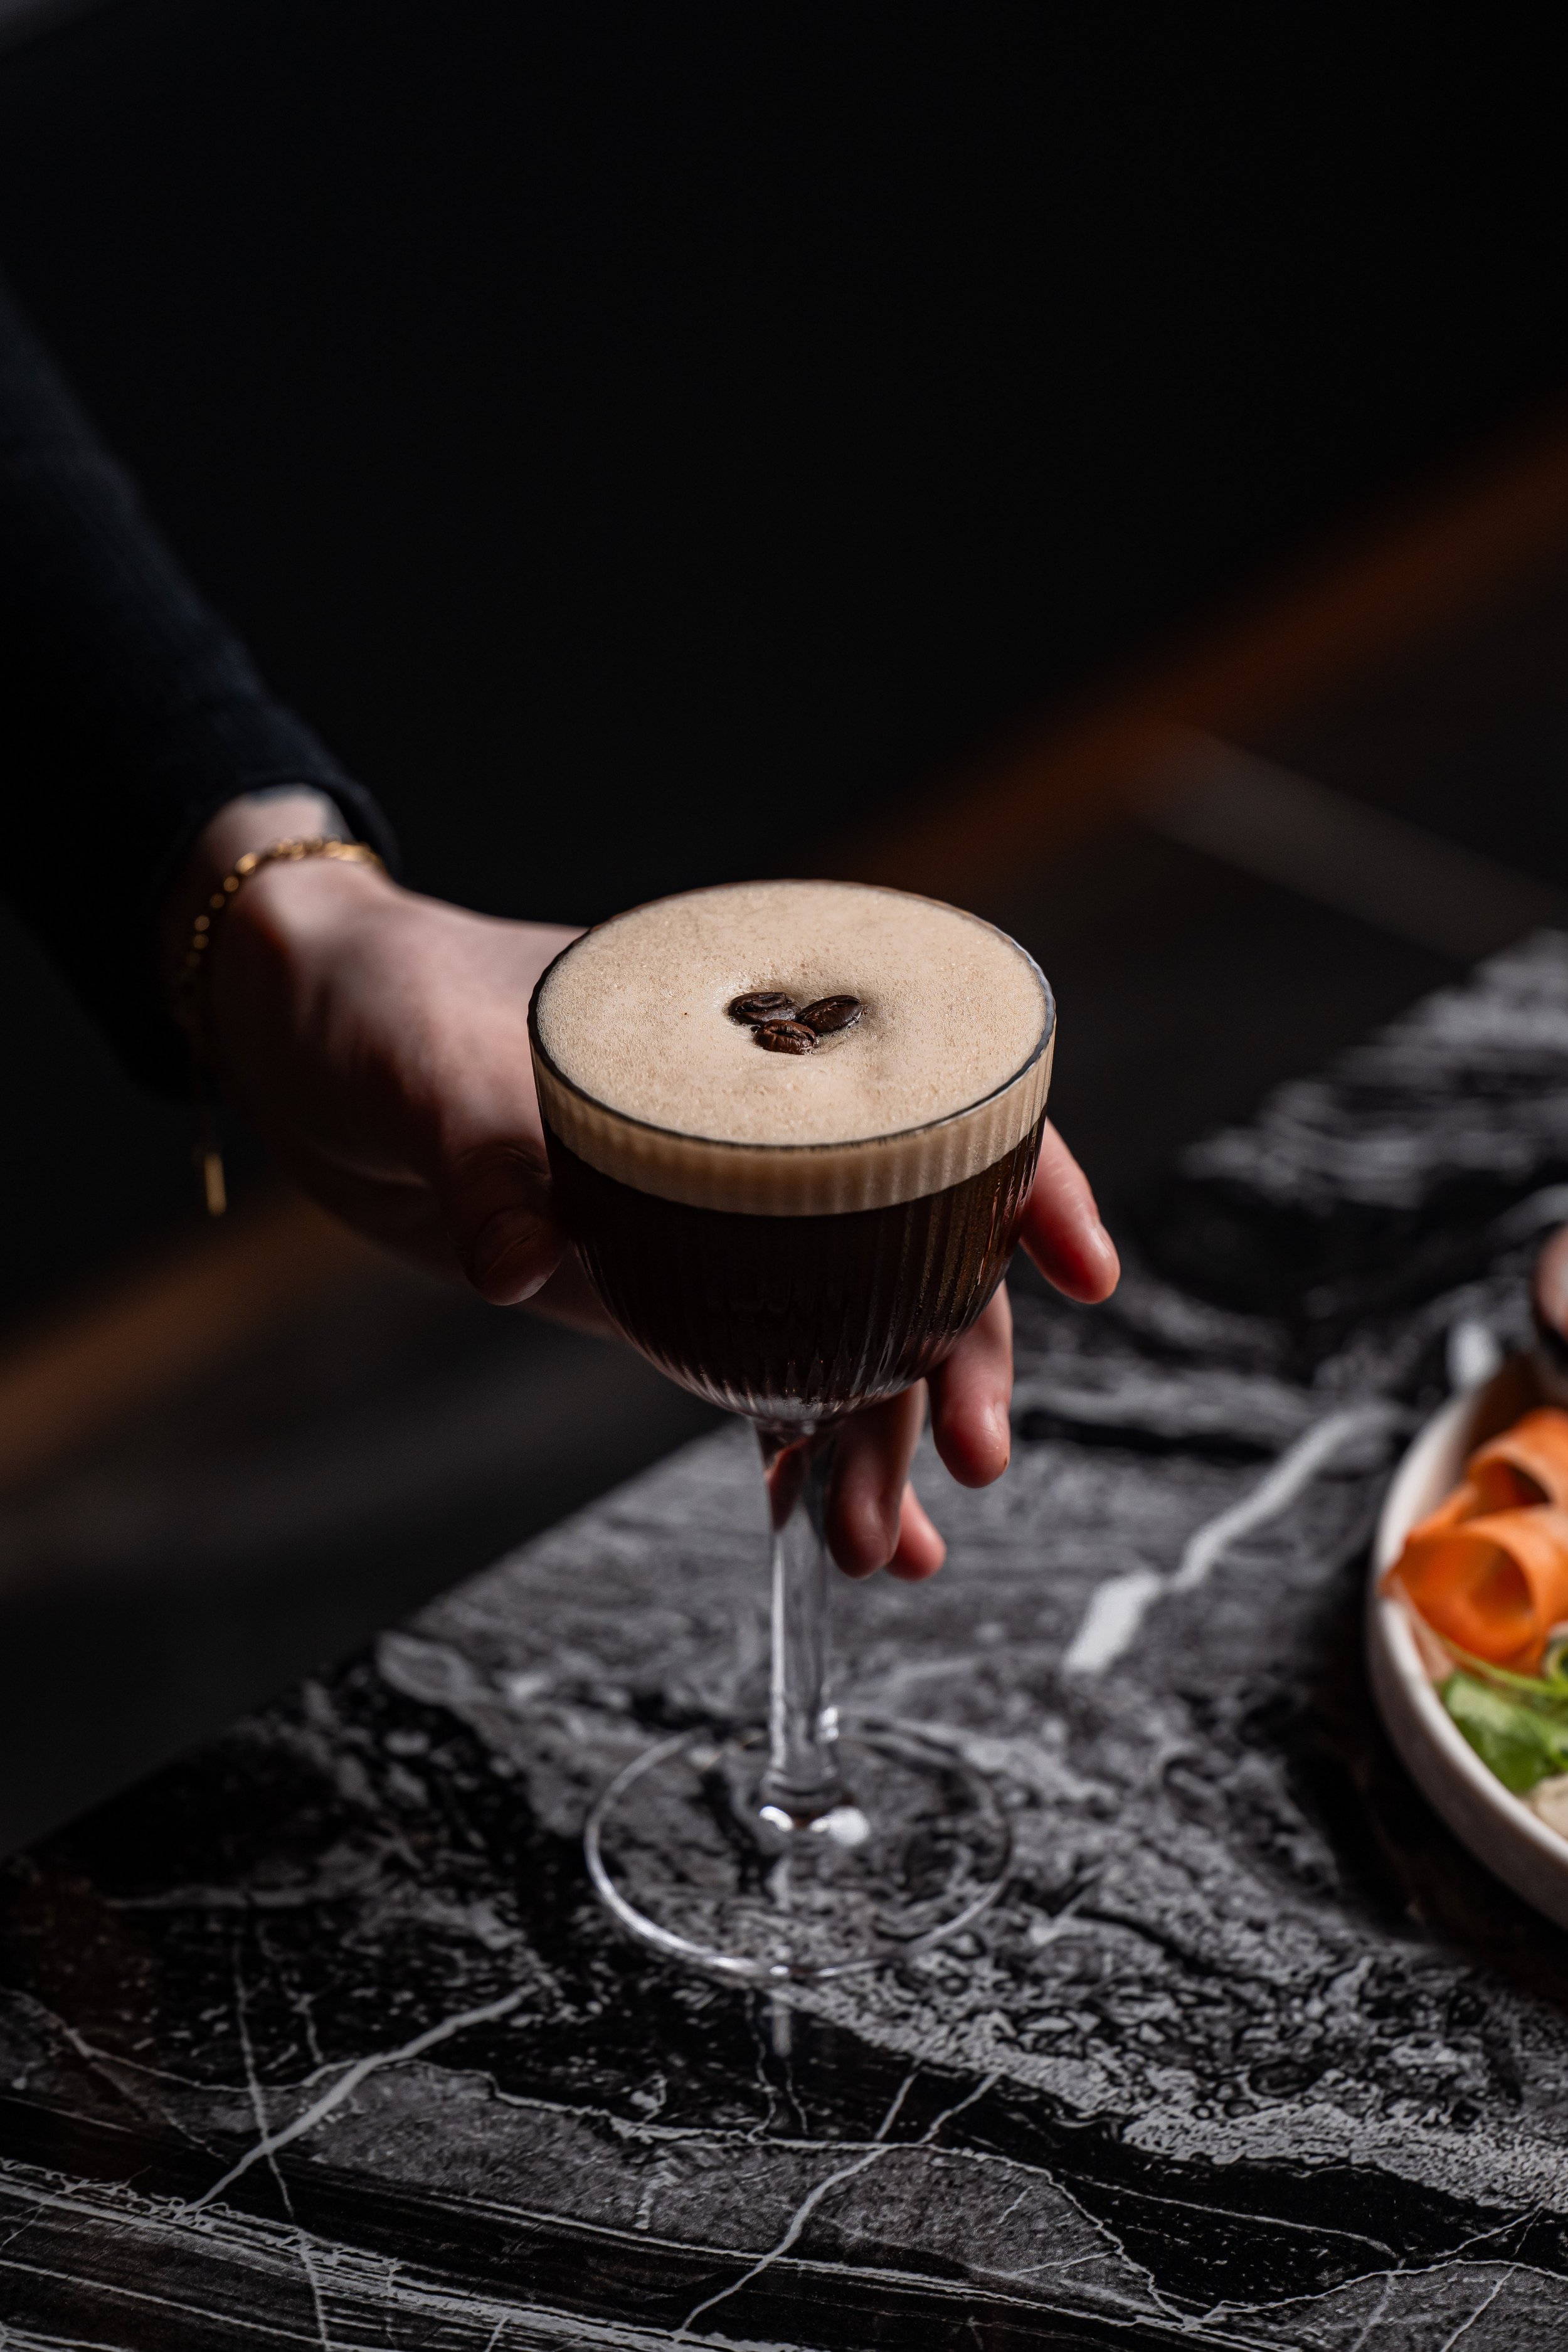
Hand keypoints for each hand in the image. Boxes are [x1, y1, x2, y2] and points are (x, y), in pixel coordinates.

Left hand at [181, 801, 1118, 1576]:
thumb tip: (518, 1262)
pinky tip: (823, 1523)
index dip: (1029, 1177)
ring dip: (877, 1435)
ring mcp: (718, 1216)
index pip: (941, 1095)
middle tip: (969, 1461)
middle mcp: (763, 1131)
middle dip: (957, 1356)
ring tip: (885, 1544)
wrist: (307, 1037)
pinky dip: (795, 1445)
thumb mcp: (431, 1061)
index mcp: (758, 1034)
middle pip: (914, 1243)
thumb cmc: (386, 999)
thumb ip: (482, 1158)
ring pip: (846, 1329)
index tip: (1081, 1272)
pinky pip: (758, 1369)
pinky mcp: (657, 1283)